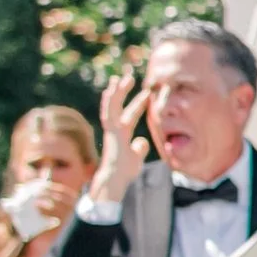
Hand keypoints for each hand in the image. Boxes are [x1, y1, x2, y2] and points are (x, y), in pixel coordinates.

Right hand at [89, 65, 149, 208]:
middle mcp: (114, 130)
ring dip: (116, 92)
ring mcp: (112, 131)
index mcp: (121, 136)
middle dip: (122, 92)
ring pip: (111, 107)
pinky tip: (112, 88)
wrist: (114, 180)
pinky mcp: (112, 133)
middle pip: (117, 107)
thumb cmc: (124, 172)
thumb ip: (138, 148)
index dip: (137, 105)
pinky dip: (110, 101)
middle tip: (128, 76)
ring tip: (122, 78)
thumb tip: (142, 141)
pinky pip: (110, 113)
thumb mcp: (135, 158)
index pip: (129, 116)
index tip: (145, 94)